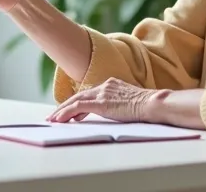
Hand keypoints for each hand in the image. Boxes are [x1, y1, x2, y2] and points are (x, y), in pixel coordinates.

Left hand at [47, 78, 161, 123]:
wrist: (153, 104)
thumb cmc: (148, 106)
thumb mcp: (131, 103)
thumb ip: (120, 105)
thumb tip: (117, 112)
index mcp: (112, 84)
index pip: (90, 94)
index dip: (77, 103)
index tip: (70, 113)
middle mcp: (105, 86)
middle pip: (79, 96)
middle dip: (65, 106)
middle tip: (54, 116)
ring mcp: (102, 93)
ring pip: (75, 101)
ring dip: (62, 111)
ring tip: (52, 119)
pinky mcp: (101, 103)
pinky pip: (78, 107)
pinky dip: (66, 113)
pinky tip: (59, 120)